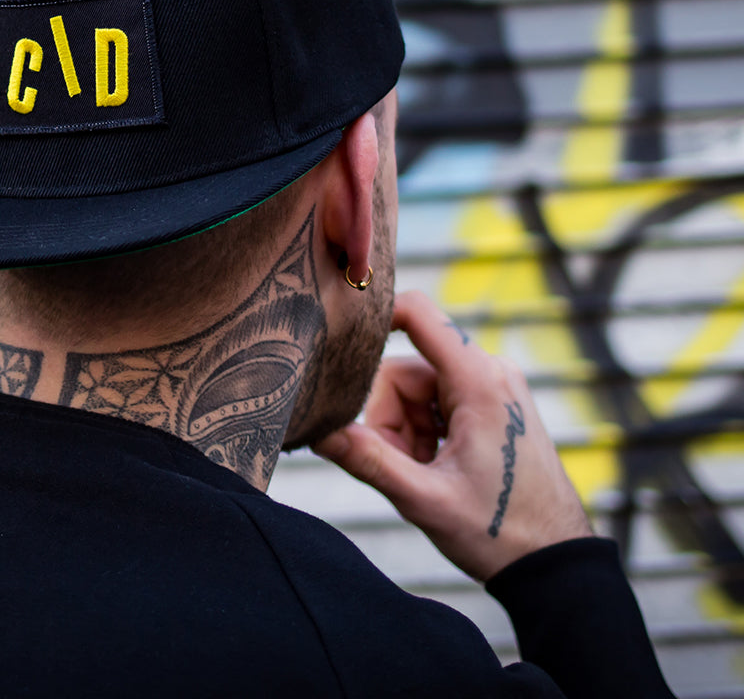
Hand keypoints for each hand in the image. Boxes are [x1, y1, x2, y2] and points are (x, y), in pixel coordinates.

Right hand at [314, 289, 591, 581]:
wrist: (557, 562)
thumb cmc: (501, 533)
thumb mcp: (426, 500)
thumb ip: (369, 461)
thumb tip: (318, 433)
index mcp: (479, 381)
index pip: (418, 313)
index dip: (374, 316)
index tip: (338, 341)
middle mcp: (490, 371)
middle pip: (405, 371)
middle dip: (390, 419)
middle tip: (404, 468)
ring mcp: (494, 386)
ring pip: (417, 389)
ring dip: (407, 431)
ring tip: (425, 475)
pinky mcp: (493, 402)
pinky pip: (437, 401)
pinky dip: (426, 433)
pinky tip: (439, 468)